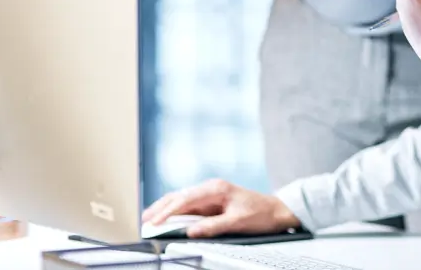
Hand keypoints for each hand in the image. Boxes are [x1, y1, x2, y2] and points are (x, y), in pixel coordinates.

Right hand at [142, 179, 299, 237]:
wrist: (276, 210)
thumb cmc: (261, 213)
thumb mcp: (237, 222)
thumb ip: (213, 226)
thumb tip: (191, 231)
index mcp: (216, 189)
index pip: (185, 200)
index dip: (167, 212)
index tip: (154, 223)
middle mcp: (211, 188)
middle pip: (179, 197)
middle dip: (160, 208)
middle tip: (144, 221)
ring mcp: (211, 194)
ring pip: (182, 200)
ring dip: (165, 209)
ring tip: (149, 219)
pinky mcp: (212, 202)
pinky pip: (189, 205)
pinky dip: (175, 211)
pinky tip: (167, 217)